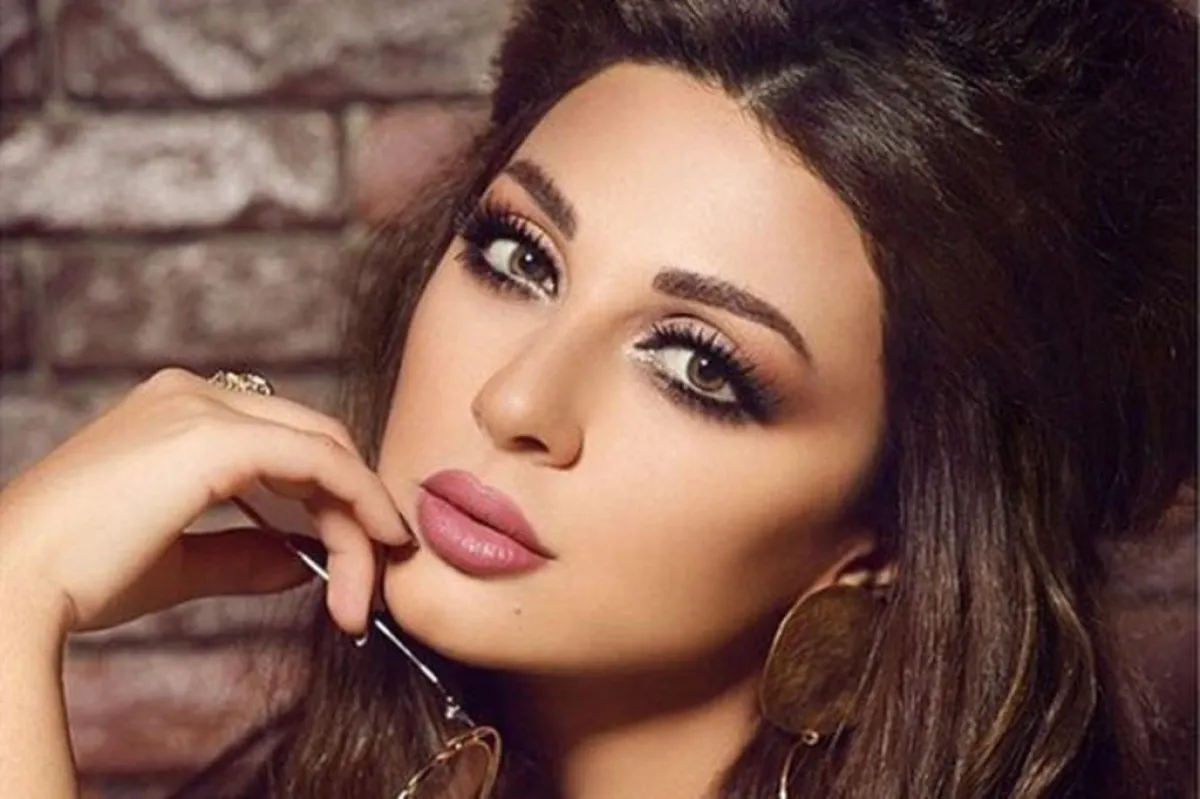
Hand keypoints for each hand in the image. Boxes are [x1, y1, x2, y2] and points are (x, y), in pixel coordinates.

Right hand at [0, 368, 408, 640]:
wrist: (13, 587)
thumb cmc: (75, 576)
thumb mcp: (176, 560)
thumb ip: (243, 553)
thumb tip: (301, 564)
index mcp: (177, 411)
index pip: (284, 444)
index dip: (333, 496)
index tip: (360, 555)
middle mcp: (193, 394)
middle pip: (313, 444)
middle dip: (355, 512)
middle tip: (373, 582)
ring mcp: (202, 408)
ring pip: (323, 453)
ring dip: (358, 522)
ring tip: (365, 593)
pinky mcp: (214, 437)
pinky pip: (318, 461)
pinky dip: (358, 500)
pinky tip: (375, 545)